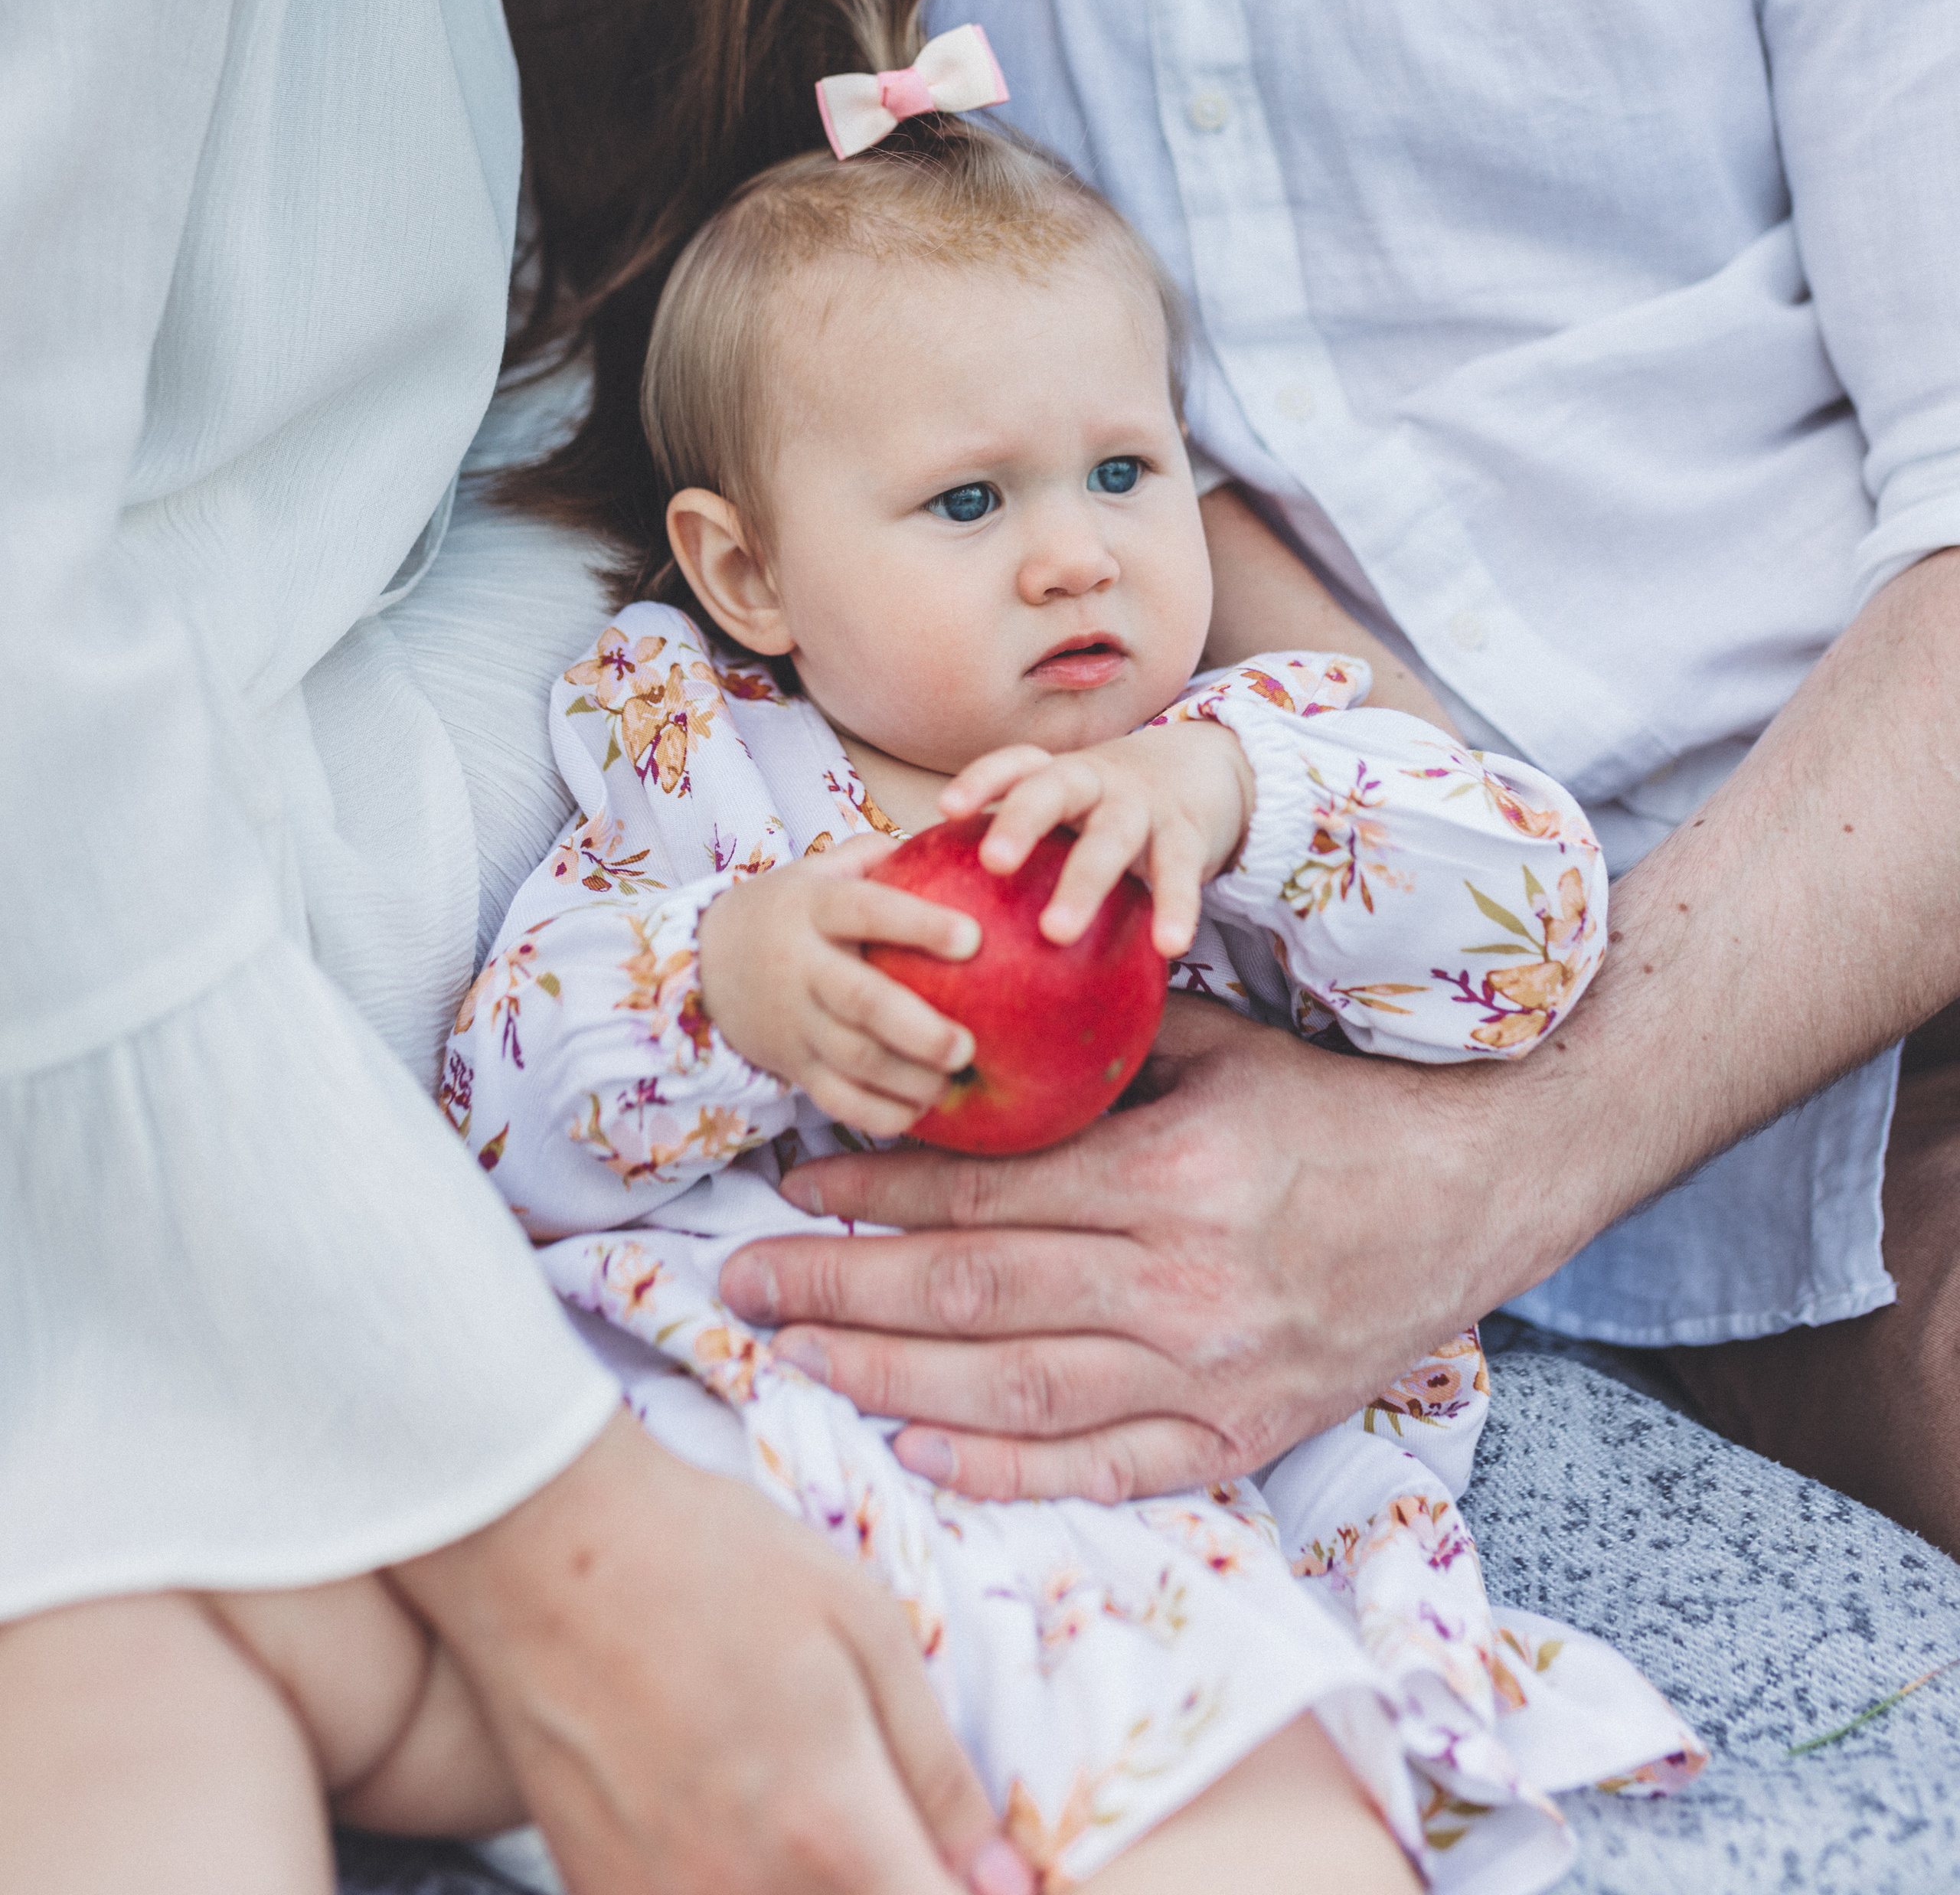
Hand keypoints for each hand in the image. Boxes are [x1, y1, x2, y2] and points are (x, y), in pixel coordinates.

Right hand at [393, 1409, 1031, 1894]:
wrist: (542, 1543)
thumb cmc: (709, 1560)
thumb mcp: (862, 1625)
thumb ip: (937, 1769)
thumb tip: (1003, 1876)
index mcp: (827, 1829)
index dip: (975, 1894)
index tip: (976, 1867)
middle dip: (891, 1882)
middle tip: (889, 1828)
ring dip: (817, 1888)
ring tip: (809, 1818)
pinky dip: (741, 1888)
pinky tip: (741, 1830)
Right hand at [699, 833, 979, 1136]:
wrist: (704, 964)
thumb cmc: (788, 911)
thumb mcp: (818, 871)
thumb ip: (877, 855)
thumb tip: (957, 832)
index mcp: (813, 908)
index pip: (867, 911)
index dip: (919, 924)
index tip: (974, 938)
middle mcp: (801, 966)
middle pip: (862, 1002)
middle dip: (919, 1030)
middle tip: (968, 1045)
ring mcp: (794, 1022)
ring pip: (854, 1060)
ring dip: (908, 1078)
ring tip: (952, 1080)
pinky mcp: (792, 1065)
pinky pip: (836, 1100)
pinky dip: (879, 1114)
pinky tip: (919, 1111)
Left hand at [721, 996, 1532, 1502]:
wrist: (1484, 1193)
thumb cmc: (1345, 1110)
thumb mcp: (1225, 1051)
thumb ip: (1106, 1054)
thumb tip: (978, 1037)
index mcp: (1170, 1180)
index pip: (981, 1201)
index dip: (873, 1199)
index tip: (792, 1190)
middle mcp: (1180, 1289)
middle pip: (969, 1301)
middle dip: (837, 1294)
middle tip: (740, 1286)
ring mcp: (1210, 1378)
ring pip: (1012, 1393)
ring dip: (885, 1381)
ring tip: (793, 1360)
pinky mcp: (1242, 1439)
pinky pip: (1103, 1470)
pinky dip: (1004, 1470)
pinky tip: (917, 1452)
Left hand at [938, 724, 1253, 955]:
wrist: (1203, 771)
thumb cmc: (1105, 811)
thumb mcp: (1068, 813)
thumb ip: (1021, 852)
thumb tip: (949, 923)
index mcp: (1057, 775)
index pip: (1015, 765)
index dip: (981, 781)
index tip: (946, 810)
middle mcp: (1095, 781)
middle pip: (1053, 789)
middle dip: (1022, 820)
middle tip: (994, 862)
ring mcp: (1141, 805)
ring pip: (1111, 837)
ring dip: (1084, 881)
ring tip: (1058, 932)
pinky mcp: (1187, 834)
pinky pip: (1180, 872)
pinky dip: (1176, 907)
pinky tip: (1169, 948)